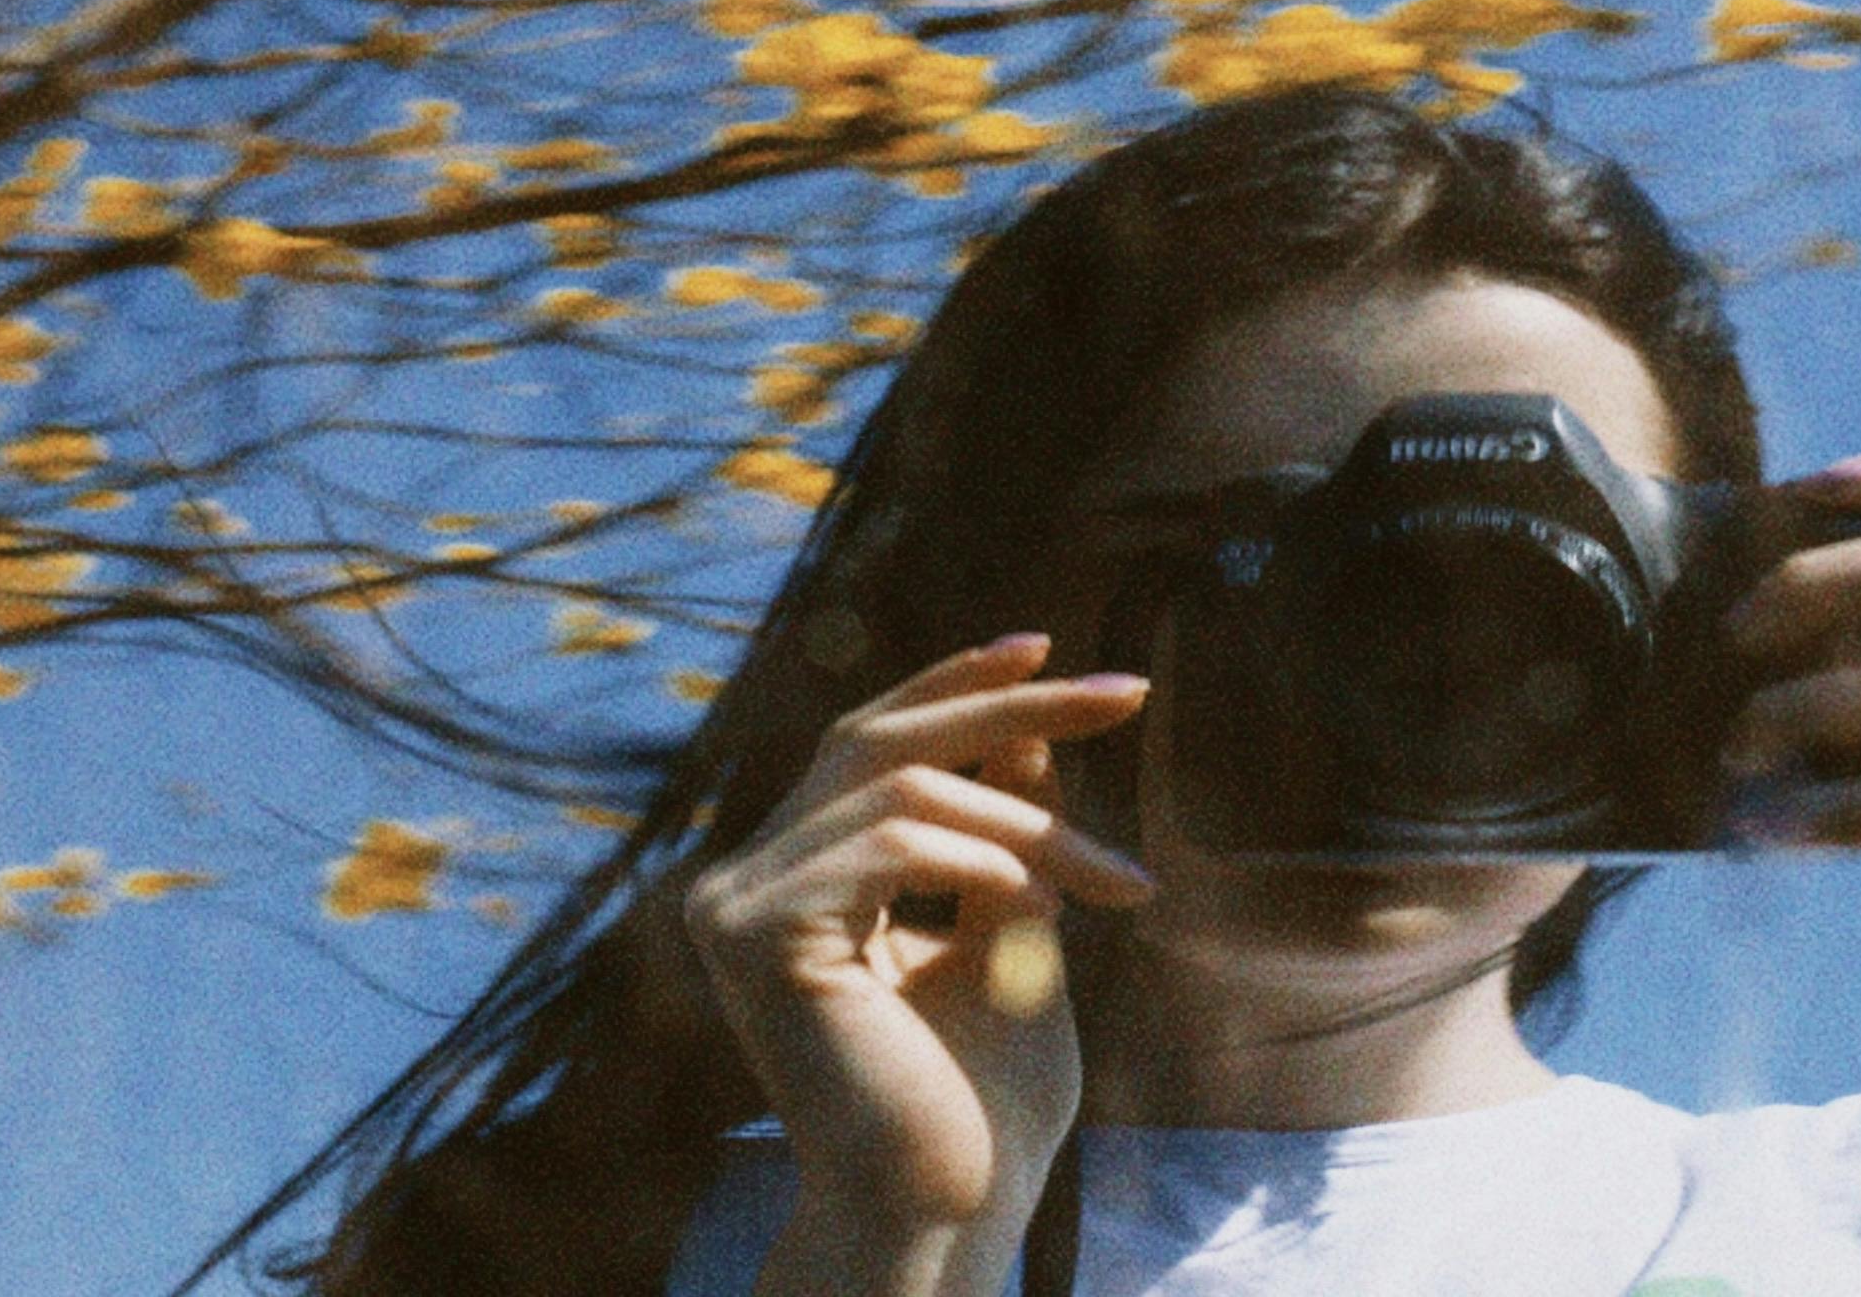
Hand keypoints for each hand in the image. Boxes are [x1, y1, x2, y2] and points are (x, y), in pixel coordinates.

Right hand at [680, 631, 1156, 1235]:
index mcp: (794, 876)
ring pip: (903, 790)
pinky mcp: (753, 934)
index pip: (869, 744)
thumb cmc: (981, 1098)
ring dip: (1031, 824)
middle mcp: (745, 879)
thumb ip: (1002, 826)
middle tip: (1125, 694)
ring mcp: (735, 904)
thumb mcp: (1012, 925)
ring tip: (1113, 883)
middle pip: (879, 739)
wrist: (947, 1211)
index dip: (954, 685)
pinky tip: (1044, 913)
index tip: (1055, 648)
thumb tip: (1022, 721)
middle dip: (1011, 708)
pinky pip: (891, 844)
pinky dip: (987, 861)